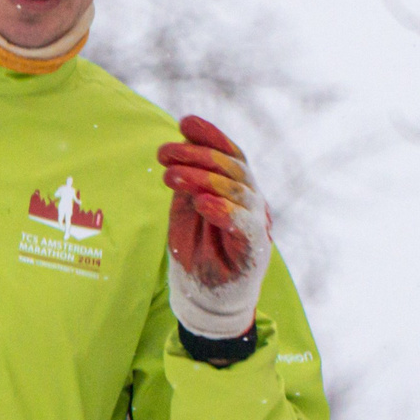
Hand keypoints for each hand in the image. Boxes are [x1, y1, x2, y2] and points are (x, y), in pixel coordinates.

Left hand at [155, 115, 271, 340]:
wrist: (207, 297)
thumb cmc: (198, 252)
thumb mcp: (186, 212)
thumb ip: (187, 184)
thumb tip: (180, 149)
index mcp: (236, 188)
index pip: (231, 153)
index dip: (211, 135)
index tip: (185, 122)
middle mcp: (250, 200)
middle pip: (232, 167)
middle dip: (196, 155)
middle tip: (164, 152)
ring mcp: (255, 223)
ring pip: (237, 190)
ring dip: (202, 178)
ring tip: (171, 176)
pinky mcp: (255, 249)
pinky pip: (243, 224)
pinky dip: (223, 211)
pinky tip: (202, 203)